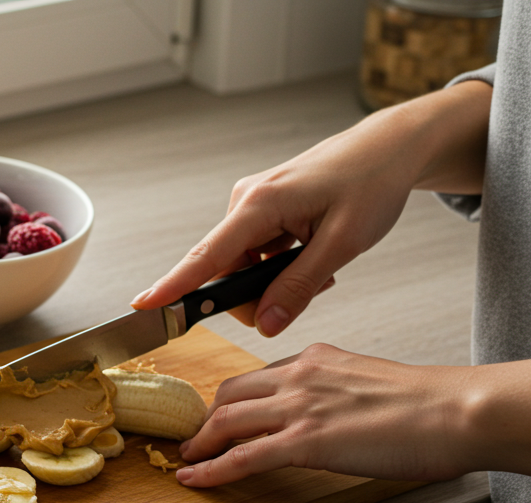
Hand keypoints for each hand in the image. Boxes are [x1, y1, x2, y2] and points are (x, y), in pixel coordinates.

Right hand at [133, 81, 492, 336]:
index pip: (207, 256)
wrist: (388, 149)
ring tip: (322, 266)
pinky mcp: (262, 211)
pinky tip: (311, 255)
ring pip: (243, 268)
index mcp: (260, 204)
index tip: (143, 306)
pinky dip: (279, 267)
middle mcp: (246, 202)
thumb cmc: (371, 183)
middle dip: (260, 295)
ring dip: (276, 281)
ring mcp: (252, 207)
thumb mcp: (343, 243)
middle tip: (311, 291)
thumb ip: (300, 287)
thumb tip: (265, 324)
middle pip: (227, 272)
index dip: (174, 285)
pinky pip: (255, 255)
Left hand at [175, 344, 530, 486]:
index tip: (222, 417)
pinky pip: (241, 457)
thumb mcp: (373, 384)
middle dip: (207, 419)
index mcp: (317, 359)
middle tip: (196, 440)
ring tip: (188, 462)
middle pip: (230, 393)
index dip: (234, 400)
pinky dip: (211, 470)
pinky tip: (196, 480)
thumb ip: (341, 393)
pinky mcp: (305, 441)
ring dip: (201, 444)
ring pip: (226, 421)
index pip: (258, 377)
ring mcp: (299, 407)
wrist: (457, 410)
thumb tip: (333, 415)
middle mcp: (300, 375)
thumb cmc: (432, 405)